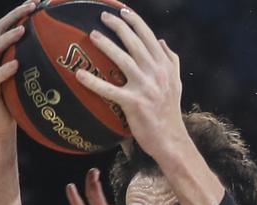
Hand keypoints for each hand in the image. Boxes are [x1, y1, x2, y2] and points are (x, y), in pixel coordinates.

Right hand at [0, 0, 35, 136]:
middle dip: (14, 16)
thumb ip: (39, 63)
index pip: (7, 24)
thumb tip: (69, 54)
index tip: (36, 2)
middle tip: (30, 8)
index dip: (19, 12)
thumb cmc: (19, 99)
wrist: (0, 123)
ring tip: (22, 31)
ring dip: (7, 38)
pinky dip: (5, 70)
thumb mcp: (30, 77)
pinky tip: (16, 65)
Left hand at [75, 8, 184, 158]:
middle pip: (135, 42)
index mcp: (165, 66)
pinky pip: (109, 89)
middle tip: (102, 17)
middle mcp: (156, 73)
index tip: (122, 10)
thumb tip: (162, 41)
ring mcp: (145, 87)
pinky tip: (80, 74)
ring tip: (93, 35)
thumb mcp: (177, 83)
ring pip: (123, 59)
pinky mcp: (133, 103)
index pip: (149, 37)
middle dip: (118, 26)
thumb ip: (172, 60)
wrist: (171, 139)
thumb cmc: (170, 112)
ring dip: (106, 45)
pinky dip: (93, 82)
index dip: (135, 21)